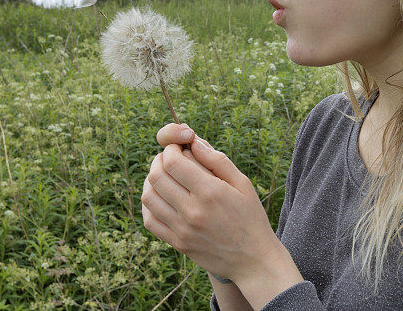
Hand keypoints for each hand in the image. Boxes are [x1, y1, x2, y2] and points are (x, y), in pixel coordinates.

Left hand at [141, 123, 280, 282]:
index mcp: (210, 192)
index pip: (173, 162)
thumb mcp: (243, 184)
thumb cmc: (250, 217)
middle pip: (157, 177)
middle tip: (168, 158)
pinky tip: (159, 196)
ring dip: (151, 181)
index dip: (170, 149)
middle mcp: (192, 211)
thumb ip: (217, 160)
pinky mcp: (177, 243)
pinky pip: (150, 220)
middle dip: (158, 161)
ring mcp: (182, 229)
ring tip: (163, 175)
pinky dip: (149, 204)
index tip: (177, 147)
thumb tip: (194, 142)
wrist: (253, 260)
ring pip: (148, 197)